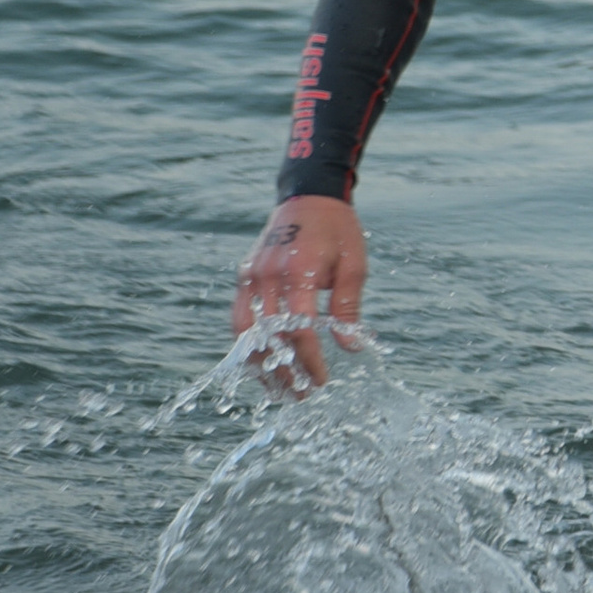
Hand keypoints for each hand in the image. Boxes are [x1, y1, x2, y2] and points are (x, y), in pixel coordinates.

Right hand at [232, 195, 365, 393]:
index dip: (309, 362)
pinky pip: (238, 319)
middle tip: (300, 397)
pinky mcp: (244, 276)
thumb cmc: (337, 231)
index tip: (322, 381)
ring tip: (278, 391)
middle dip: (283, 371)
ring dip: (259, 365)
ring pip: (245, 333)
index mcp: (298, 270)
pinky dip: (247, 345)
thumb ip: (348, 308)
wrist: (308, 195)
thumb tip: (352, 348)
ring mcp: (251, 275)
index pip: (299, 330)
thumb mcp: (353, 265)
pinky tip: (262, 365)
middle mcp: (268, 274)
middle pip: (268, 337)